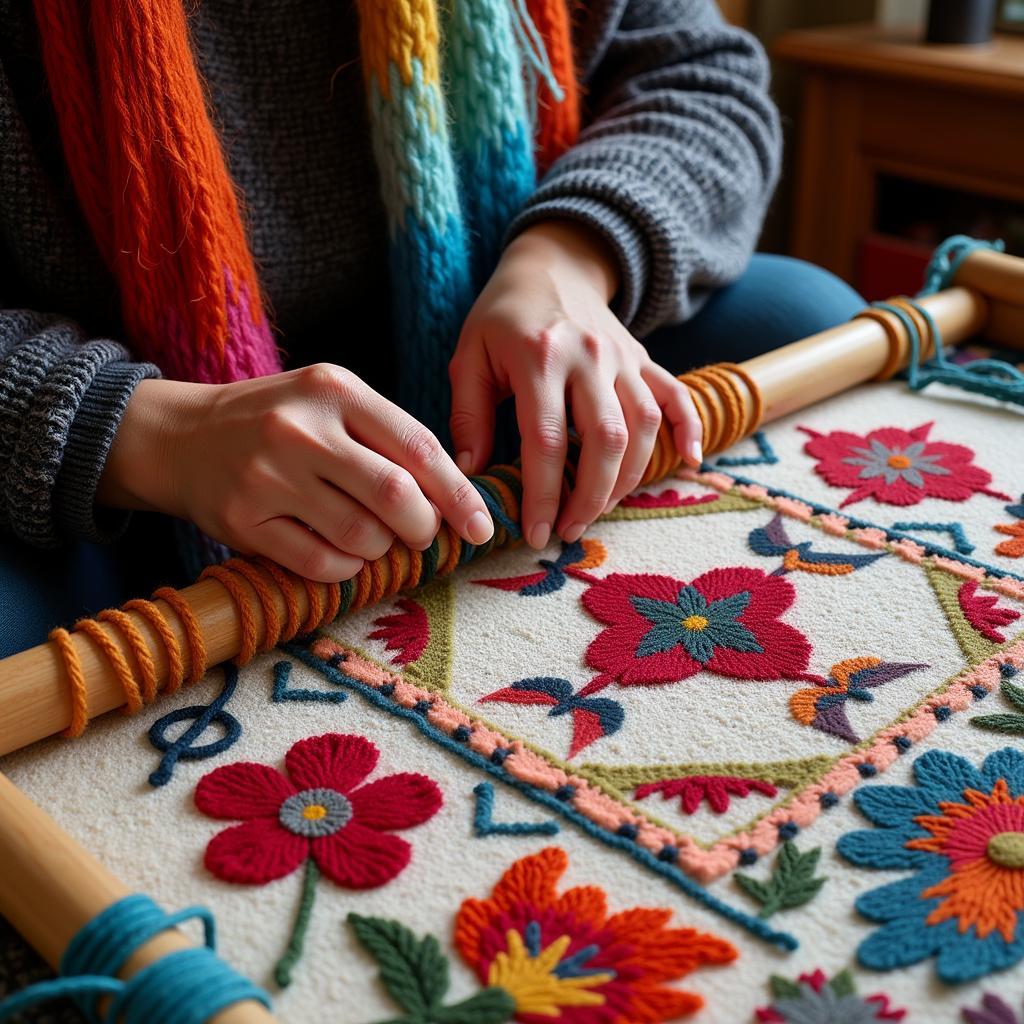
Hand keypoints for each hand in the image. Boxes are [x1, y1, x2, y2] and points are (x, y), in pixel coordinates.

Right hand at [98, 365, 493, 580]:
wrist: (179, 436)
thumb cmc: (276, 420)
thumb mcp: (329, 401)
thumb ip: (386, 438)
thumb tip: (453, 499)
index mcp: (335, 390)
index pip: (418, 446)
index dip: (459, 494)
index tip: (483, 526)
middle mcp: (301, 429)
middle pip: (396, 497)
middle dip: (424, 529)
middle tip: (421, 535)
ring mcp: (268, 477)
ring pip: (362, 537)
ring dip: (380, 549)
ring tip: (368, 536)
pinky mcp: (244, 521)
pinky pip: (322, 564)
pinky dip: (345, 568)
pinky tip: (337, 551)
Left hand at [449, 220, 702, 549]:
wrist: (551, 264)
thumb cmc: (502, 317)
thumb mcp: (469, 357)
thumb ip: (468, 415)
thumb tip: (472, 474)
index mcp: (538, 358)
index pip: (546, 441)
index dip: (543, 495)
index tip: (535, 533)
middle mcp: (588, 357)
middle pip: (605, 441)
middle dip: (591, 497)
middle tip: (569, 529)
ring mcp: (623, 357)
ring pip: (642, 427)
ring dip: (627, 479)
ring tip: (600, 510)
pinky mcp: (643, 358)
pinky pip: (677, 395)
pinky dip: (689, 429)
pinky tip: (690, 462)